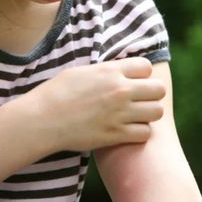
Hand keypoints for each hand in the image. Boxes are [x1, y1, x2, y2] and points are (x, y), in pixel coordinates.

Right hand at [21, 57, 165, 151]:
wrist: (42, 120)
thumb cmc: (56, 93)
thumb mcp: (81, 72)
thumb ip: (106, 71)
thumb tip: (120, 71)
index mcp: (111, 71)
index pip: (147, 66)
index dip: (142, 75)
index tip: (134, 82)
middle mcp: (120, 90)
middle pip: (159, 89)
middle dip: (152, 94)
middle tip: (140, 101)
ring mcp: (120, 113)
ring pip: (157, 112)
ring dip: (149, 114)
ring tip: (136, 117)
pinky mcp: (116, 134)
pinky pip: (145, 133)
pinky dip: (140, 133)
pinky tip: (128, 131)